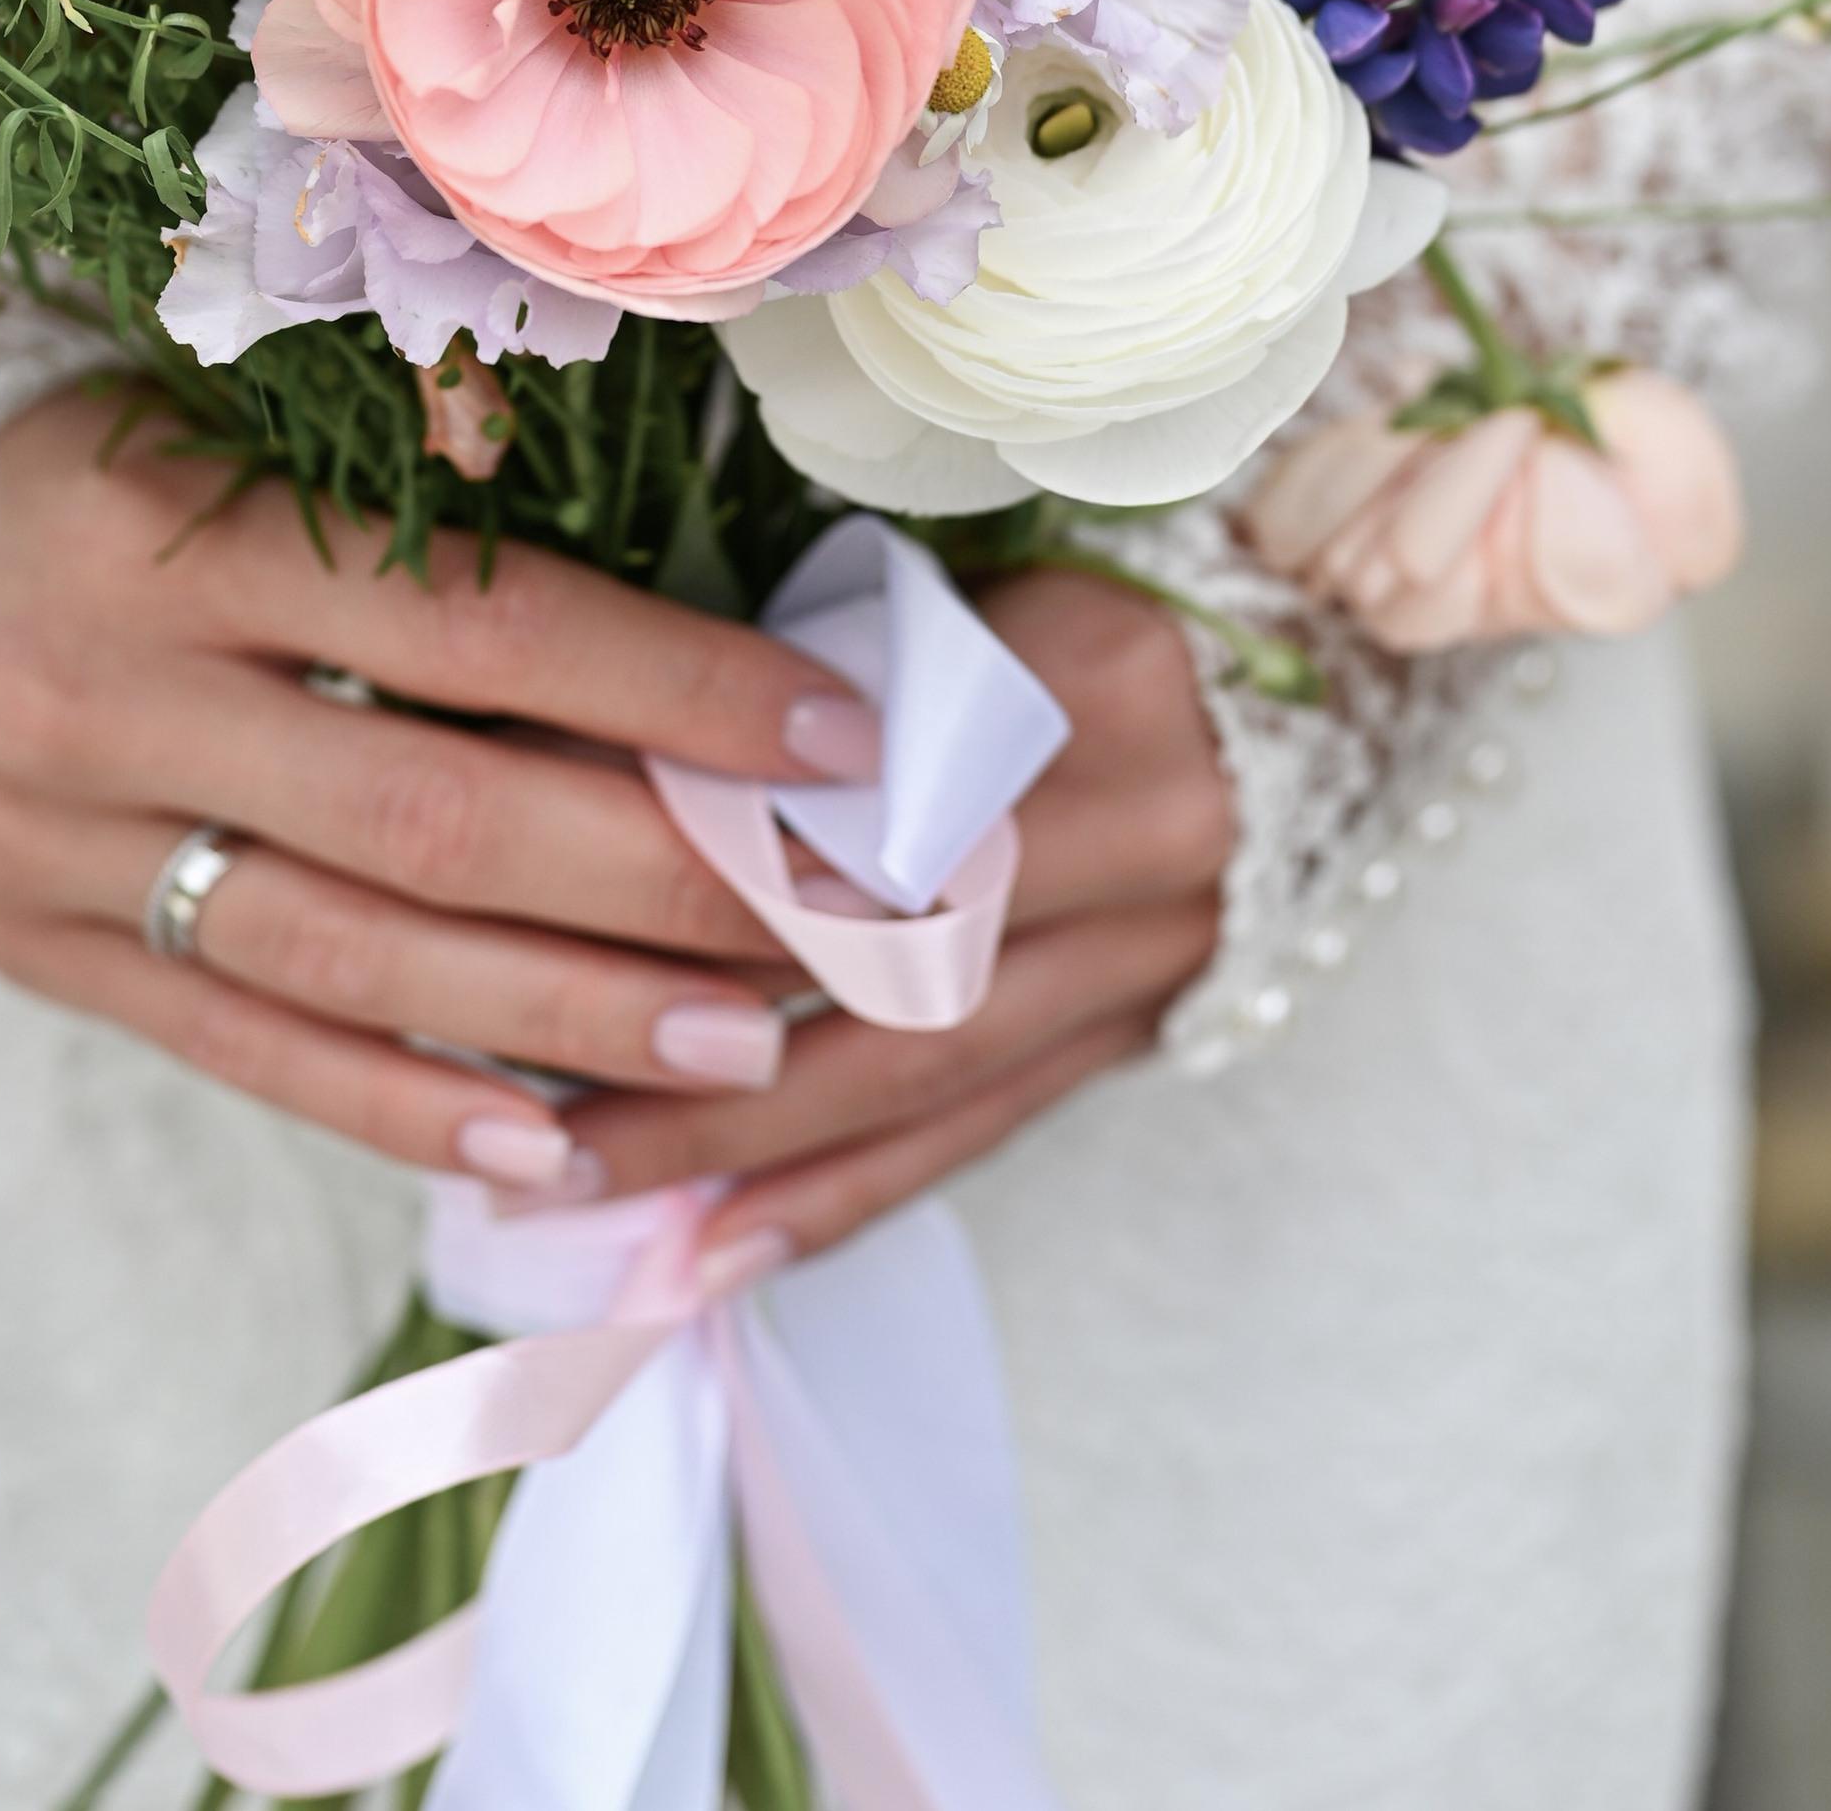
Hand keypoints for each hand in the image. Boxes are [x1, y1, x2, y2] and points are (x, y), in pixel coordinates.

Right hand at [0, 391, 883, 1184]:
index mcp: (181, 530)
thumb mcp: (248, 414)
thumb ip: (425, 475)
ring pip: (353, 956)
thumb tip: (659, 535)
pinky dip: (407, 1101)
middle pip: (428, 814)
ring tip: (742, 1050)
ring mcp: (62, 845)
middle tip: (826, 927)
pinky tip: (549, 1142)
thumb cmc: (139, 473)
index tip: (834, 734)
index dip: (669, 680)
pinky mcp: (49, 953)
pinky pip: (252, 1050)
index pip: (473, 623)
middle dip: (651, 879)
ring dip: (565, 1015)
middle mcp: (110, 695)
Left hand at [556, 571, 1229, 1281]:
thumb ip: (820, 662)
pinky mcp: (1137, 1023)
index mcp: (1090, 679)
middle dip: (680, 1041)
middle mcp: (1142, 826)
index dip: (690, 851)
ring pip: (911, 1074)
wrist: (1321, 659)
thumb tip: (583, 727)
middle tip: (509, 1097)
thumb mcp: (970, 581)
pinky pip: (972, 1133)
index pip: (856, 788)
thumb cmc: (1090, 588)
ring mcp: (1152, 945)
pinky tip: (711, 1250)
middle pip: (875, 954)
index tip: (521, 896)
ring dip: (731, 1144)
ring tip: (568, 1195)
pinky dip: (836, 1198)